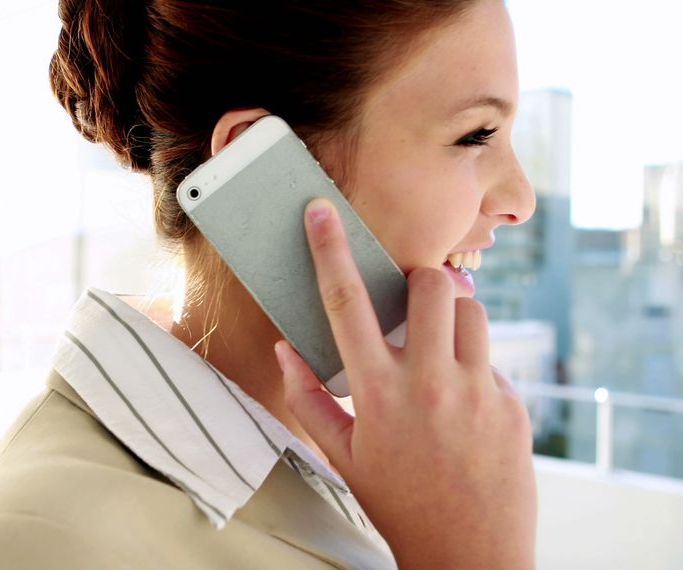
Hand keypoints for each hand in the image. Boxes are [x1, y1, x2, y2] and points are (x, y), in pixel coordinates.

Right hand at [276, 198, 535, 568]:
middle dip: (421, 278)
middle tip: (412, 298)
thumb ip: (308, 399)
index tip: (320, 212)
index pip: (346, 304)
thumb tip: (285, 350)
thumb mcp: (342, 456)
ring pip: (472, 312)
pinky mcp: (513, 405)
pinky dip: (475, 367)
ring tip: (440, 349)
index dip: (330, 250)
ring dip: (453, 316)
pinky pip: (493, 360)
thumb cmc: (398, 503)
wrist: (469, 554)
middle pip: (431, 285)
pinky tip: (464, 406)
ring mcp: (478, 392)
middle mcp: (430, 383)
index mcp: (377, 393)